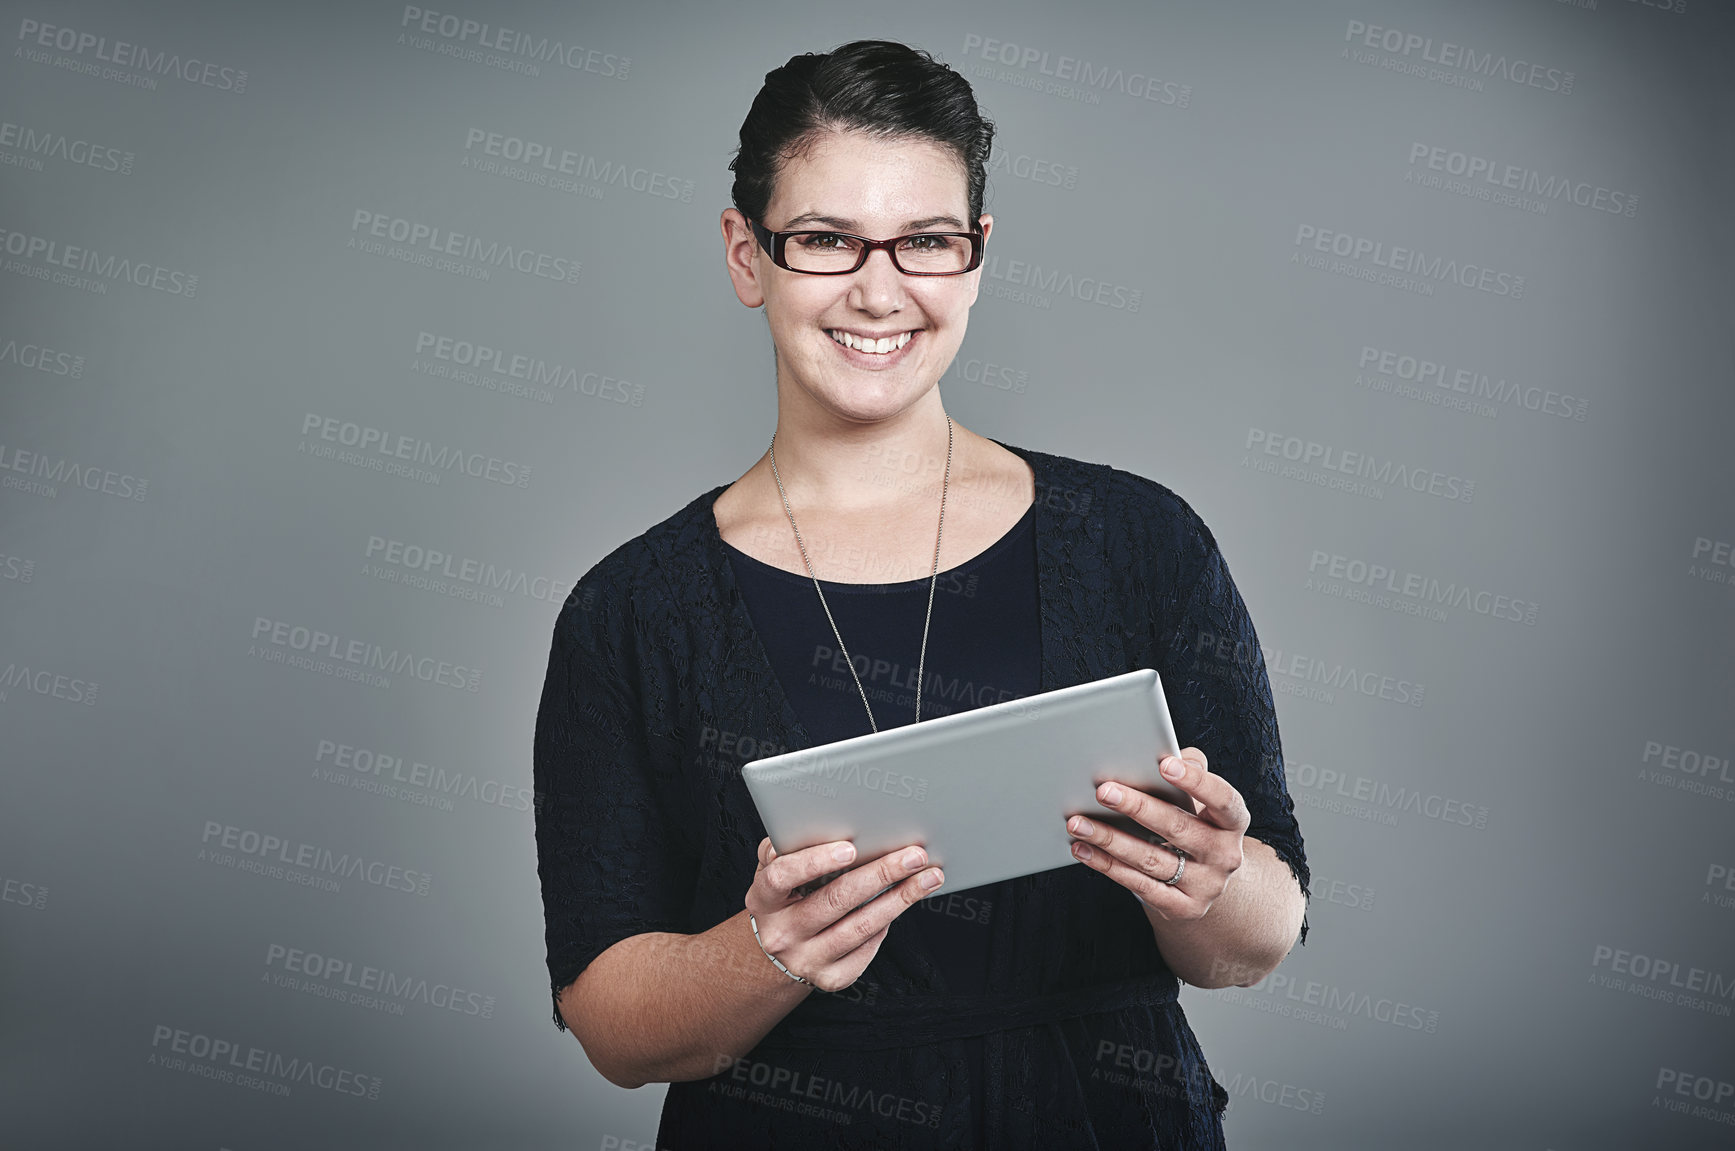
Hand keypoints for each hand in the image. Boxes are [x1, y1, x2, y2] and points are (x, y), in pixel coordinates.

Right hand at [744, 837, 943, 991]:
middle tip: (914, 855)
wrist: (777, 952)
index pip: (783, 877)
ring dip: (900, 899)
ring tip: (928, 877)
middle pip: (835, 901)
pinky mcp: (830, 978)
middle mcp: (781, 934)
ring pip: (860, 928)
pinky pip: (866, 950)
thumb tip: (816, 823)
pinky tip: (902, 903)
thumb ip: (786, 849)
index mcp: (763, 899)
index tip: (850, 848)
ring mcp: (805, 960)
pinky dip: (886, 925)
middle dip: (881, 874)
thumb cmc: (784, 897)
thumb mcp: (773, 872)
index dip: (815, 862)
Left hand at [1063, 747, 1249, 920]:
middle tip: (1102, 790)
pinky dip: (1107, 865)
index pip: (1222, 799)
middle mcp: (1225, 855)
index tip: (1164, 764)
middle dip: (1137, 807)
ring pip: (1151, 859)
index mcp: (1233, 822)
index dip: (1196, 782)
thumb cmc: (1196, 824)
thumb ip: (1191, 769)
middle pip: (1178, 828)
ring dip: (1110, 839)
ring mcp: (1206, 885)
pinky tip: (1082, 849)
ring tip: (1077, 822)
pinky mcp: (1183, 907)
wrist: (1208, 880)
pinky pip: (1139, 886)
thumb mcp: (1201, 799)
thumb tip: (1166, 754)